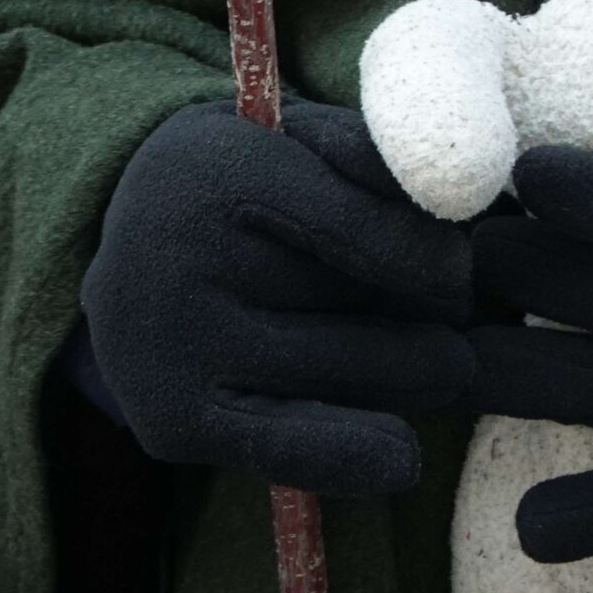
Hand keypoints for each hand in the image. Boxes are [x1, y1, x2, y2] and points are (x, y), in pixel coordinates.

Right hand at [81, 96, 471, 494]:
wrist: (126, 238)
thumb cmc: (244, 176)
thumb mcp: (294, 134)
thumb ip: (370, 155)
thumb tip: (460, 201)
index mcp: (219, 172)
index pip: (354, 228)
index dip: (432, 257)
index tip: (466, 269)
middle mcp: (183, 262)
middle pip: (353, 303)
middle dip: (429, 314)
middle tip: (466, 313)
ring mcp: (174, 349)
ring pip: (338, 373)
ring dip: (409, 373)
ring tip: (440, 361)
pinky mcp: (172, 420)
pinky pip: (285, 450)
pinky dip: (352, 456)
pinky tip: (401, 457)